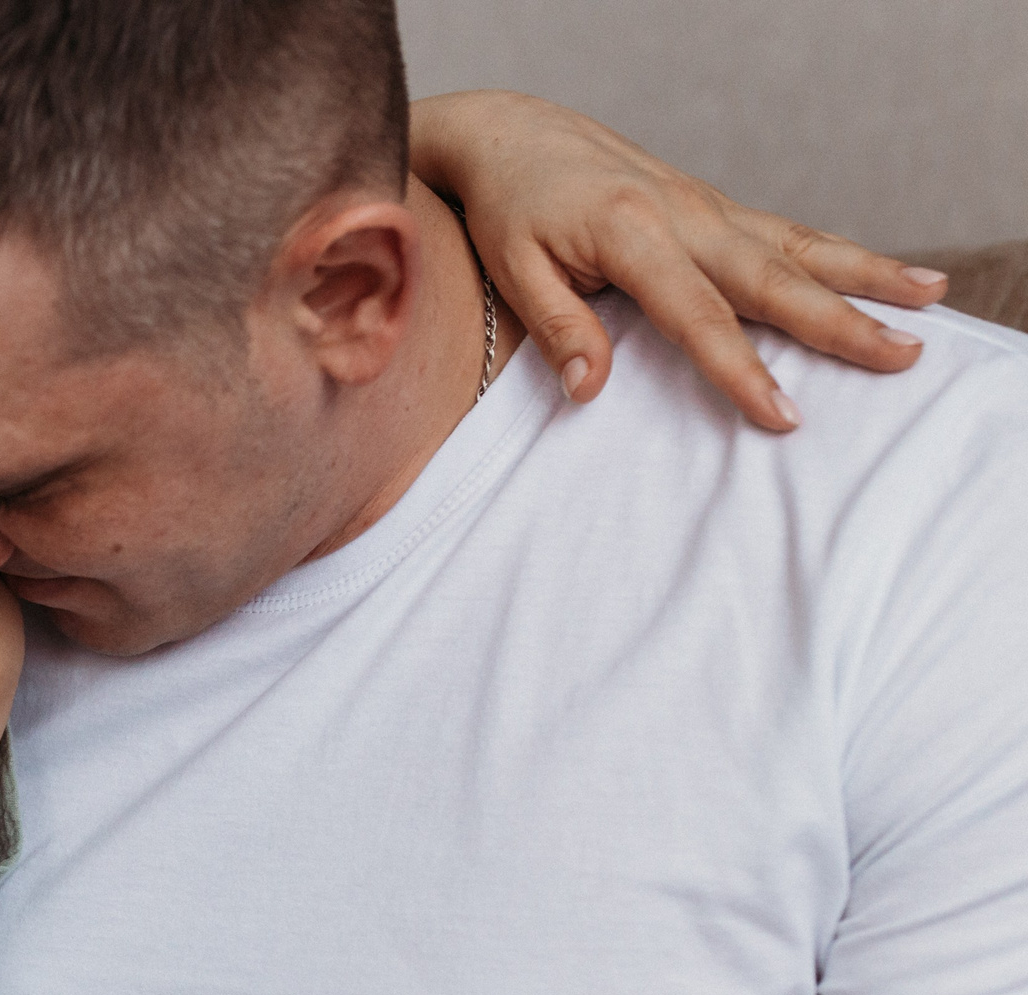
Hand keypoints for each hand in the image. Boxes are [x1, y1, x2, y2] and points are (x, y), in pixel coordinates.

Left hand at [411, 90, 949, 431]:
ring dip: (866, 273)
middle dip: (842, 321)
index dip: (742, 370)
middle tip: (904, 355)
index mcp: (633, 234)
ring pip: (797, 245)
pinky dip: (836, 252)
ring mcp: (706, 206)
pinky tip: (879, 272)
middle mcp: (684, 214)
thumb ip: (557, 329)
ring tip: (930, 298)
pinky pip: (784, 233)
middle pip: (775, 278)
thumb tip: (588, 392)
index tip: (784, 414)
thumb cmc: (509, 208)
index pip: (698, 317)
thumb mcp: (514, 270)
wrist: (516, 135)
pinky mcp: (712, 205)